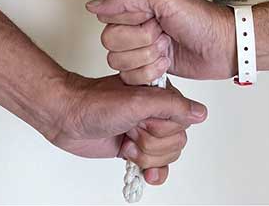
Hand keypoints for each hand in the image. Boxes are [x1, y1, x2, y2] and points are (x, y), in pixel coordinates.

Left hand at [46, 72, 206, 184]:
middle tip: (130, 130)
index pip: (183, 122)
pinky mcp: (134, 149)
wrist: (68, 117)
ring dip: (144, 155)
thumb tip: (201, 112)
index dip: (161, 128)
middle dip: (150, 143)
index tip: (141, 121)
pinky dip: (151, 172)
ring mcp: (145, 132)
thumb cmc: (96, 103)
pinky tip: (142, 172)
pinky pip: (157, 168)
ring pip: (167, 157)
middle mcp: (156, 113)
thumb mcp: (137, 101)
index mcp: (161, 95)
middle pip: (176, 142)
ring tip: (125, 142)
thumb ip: (171, 106)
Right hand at [86, 0, 235, 83]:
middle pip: (110, 41)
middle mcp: (134, 24)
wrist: (222, 47)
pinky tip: (165, 63)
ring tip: (166, 47)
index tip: (151, 18)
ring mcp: (140, 47)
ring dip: (146, 58)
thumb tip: (95, 4)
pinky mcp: (146, 67)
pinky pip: (129, 78)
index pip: (108, 17)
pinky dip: (149, 73)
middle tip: (162, 33)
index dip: (131, 22)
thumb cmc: (201, 19)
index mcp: (136, 3)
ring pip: (118, 61)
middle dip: (140, 41)